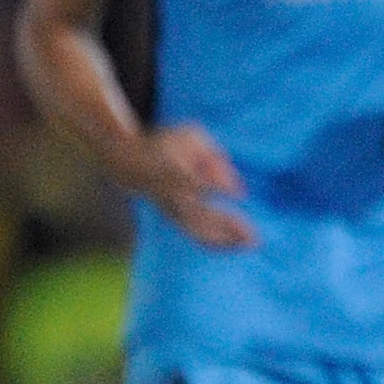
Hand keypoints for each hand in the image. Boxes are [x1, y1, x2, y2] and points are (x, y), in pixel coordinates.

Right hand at [123, 124, 255, 249]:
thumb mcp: (191, 137)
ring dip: (225, 241)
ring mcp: (172, 210)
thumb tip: (235, 186)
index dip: (215, 188)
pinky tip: (241, 245)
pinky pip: (196, 235)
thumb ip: (214, 156)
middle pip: (199, 215)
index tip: (239, 194)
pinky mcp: (175, 219)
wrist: (129, 163)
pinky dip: (217, 243)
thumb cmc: (169, 145)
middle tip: (254, 237)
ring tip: (252, 243)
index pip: (194, 182)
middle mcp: (172, 195)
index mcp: (172, 170)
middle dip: (226, 226)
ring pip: (198, 231)